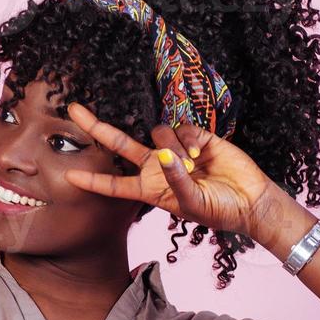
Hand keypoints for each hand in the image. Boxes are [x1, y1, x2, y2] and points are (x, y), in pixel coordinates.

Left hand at [62, 101, 289, 237]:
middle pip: (119, 144)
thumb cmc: (218, 210)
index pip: (115, 185)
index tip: (70, 177)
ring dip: (172, 149)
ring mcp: (174, 150)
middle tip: (74, 109)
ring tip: (193, 166)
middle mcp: (156, 167)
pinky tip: (202, 156)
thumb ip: (175, 181)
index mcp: (150, 189)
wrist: (249, 200)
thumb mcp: (191, 204)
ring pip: (156, 134)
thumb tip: (163, 156)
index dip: (93, 182)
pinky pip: (180, 130)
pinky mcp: (195, 136)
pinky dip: (188, 142)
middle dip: (96, 126)